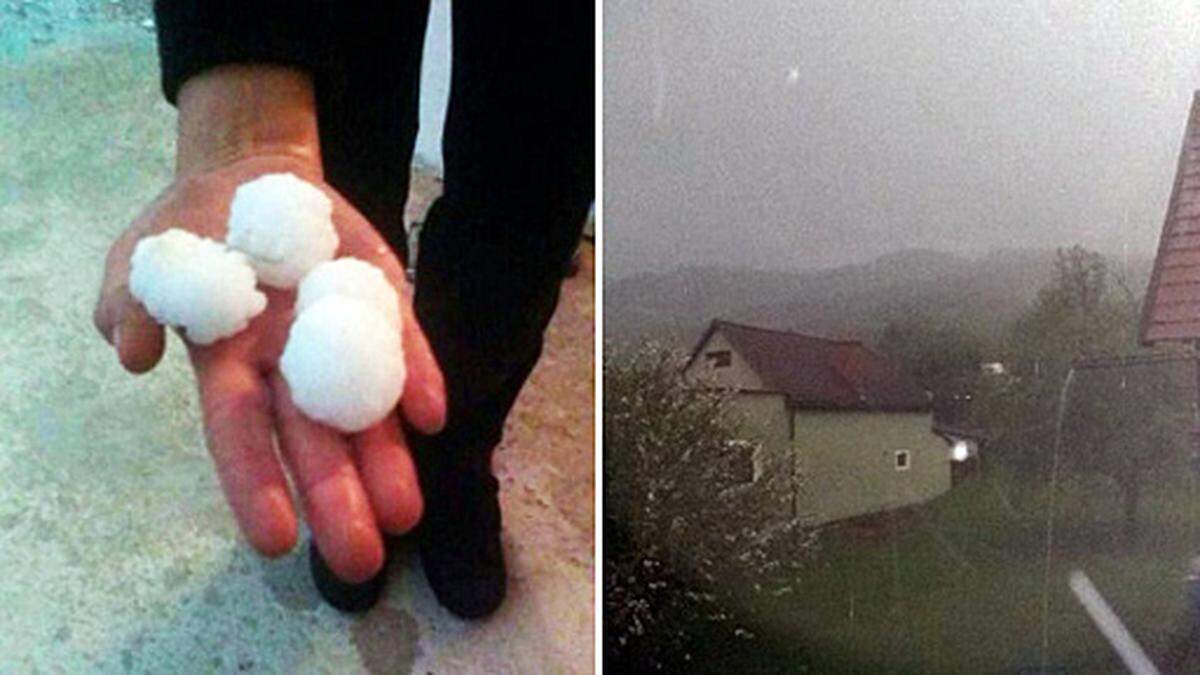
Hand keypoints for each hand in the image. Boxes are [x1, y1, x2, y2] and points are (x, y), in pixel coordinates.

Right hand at [91, 66, 445, 582]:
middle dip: (336, 500)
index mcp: (228, 365)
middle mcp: (288, 366)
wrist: (250, 174)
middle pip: (313, 441)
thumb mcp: (145, 257)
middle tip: (363, 562)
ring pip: (366, 410)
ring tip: (406, 517)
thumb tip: (132, 354)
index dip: (256, 484)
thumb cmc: (189, 230)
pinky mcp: (380, 302)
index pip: (240, 433)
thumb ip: (133, 301)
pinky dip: (419, 379)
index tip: (274, 542)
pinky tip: (433, 417)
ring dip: (387, 462)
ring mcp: (339, 337)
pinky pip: (403, 345)